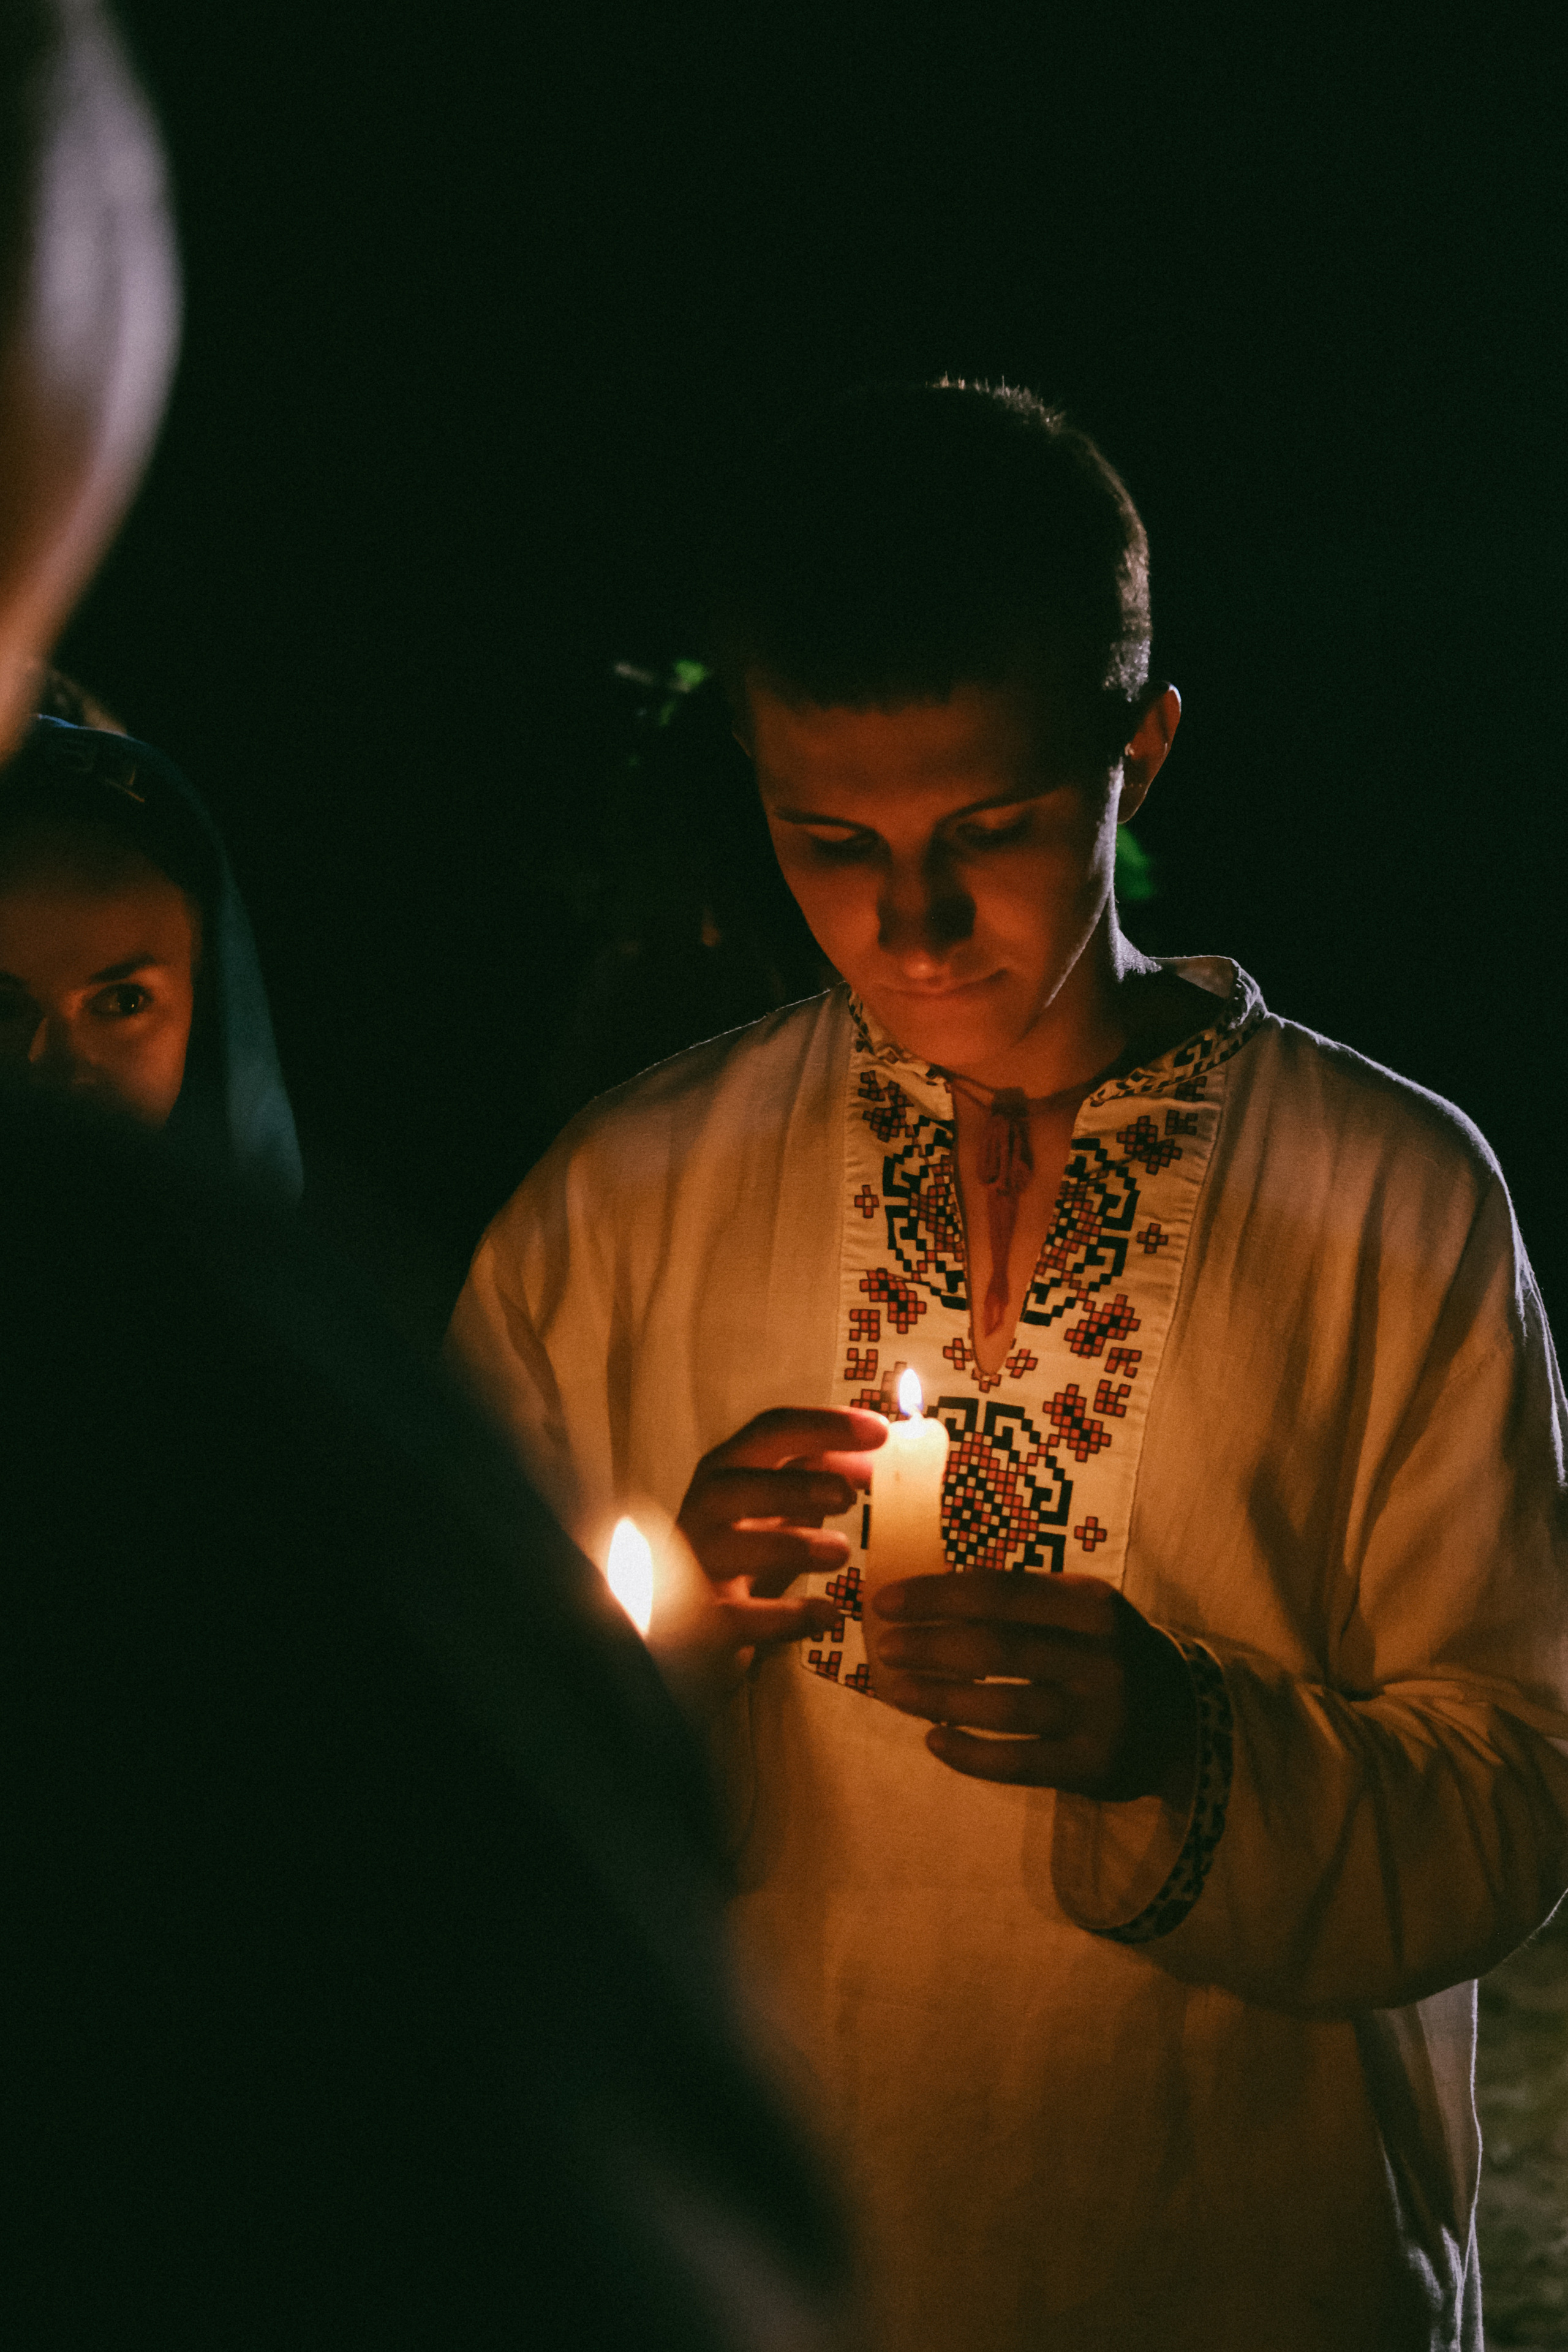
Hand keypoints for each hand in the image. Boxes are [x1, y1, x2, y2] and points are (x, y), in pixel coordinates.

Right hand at [677, 1408, 886, 1689]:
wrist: (694, 1626)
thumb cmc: (745, 1552)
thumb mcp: (780, 1508)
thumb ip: (819, 1479)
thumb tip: (876, 1456)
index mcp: (728, 1471)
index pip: (772, 1431)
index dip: (825, 1426)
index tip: (881, 1432)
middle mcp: (704, 1512)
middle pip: (738, 1484)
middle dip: (795, 1485)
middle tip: (848, 1496)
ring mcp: (697, 1566)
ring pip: (731, 1547)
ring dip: (792, 1545)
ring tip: (842, 1552)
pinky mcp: (703, 1622)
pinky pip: (740, 1617)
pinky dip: (787, 1616)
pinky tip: (829, 1614)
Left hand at [872, 1570, 1196, 1805]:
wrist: (1182, 1716)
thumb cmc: (1106, 1651)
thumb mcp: (1079, 1610)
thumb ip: (1021, 1600)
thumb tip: (927, 1597)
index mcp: (1090, 1605)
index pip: (1001, 1592)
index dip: (937, 1596)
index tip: (885, 1602)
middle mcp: (1099, 1656)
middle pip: (997, 1648)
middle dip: (930, 1646)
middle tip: (883, 1648)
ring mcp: (1099, 1715)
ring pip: (1004, 1706)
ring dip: (939, 1698)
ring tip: (895, 1692)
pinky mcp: (1093, 1766)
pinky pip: (1018, 1762)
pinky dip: (969, 1753)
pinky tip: (934, 1740)